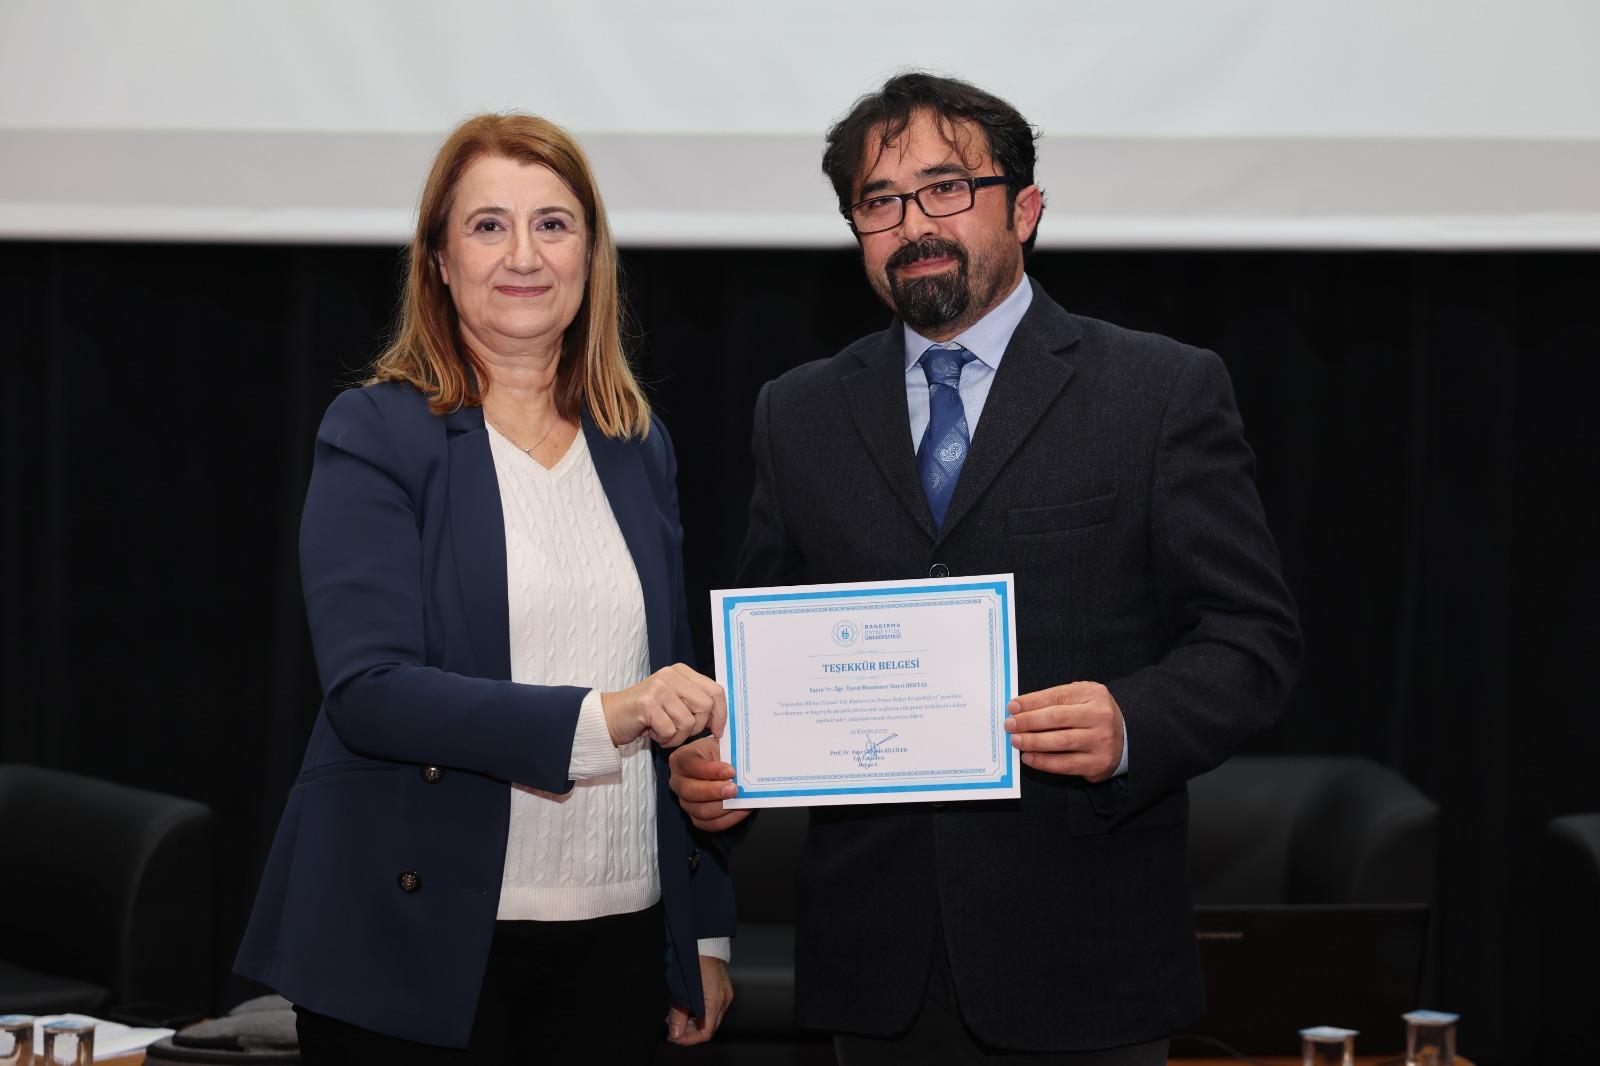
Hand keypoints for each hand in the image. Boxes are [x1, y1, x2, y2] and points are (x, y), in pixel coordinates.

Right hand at [600, 664, 725, 748]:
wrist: (612, 716)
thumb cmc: (647, 713)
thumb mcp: (675, 701)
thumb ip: (696, 702)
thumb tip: (721, 720)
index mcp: (682, 672)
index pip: (716, 691)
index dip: (721, 714)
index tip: (717, 730)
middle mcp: (671, 675)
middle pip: (705, 707)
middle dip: (697, 728)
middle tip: (681, 732)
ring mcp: (659, 688)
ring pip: (688, 722)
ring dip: (678, 736)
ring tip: (664, 732)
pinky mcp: (647, 703)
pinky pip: (670, 730)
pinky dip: (664, 739)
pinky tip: (654, 733)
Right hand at [667, 736, 749, 831]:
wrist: (719, 764)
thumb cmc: (718, 753)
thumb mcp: (720, 745)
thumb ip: (727, 753)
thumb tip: (741, 766)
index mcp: (681, 759)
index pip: (690, 764)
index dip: (710, 769)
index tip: (730, 771)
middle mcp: (678, 781)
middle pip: (690, 791)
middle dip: (714, 792)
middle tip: (735, 789)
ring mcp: (685, 801)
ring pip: (700, 811)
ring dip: (723, 807)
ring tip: (740, 800)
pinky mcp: (695, 816)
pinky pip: (710, 824)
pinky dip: (728, 819)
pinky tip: (741, 810)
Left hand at [667, 955, 732, 1044]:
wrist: (702, 940)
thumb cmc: (692, 959)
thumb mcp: (680, 989)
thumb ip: (678, 1013)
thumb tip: (676, 1033)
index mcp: (715, 1001)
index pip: (705, 1033)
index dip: (688, 1039)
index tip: (673, 1037)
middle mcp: (724, 1000)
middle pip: (708, 1027)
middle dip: (689, 1031)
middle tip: (671, 1028)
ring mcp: (725, 994)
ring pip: (710, 1018)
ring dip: (692, 1022)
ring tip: (674, 1017)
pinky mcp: (722, 989)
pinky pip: (712, 1008)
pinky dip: (699, 1012)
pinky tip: (685, 1007)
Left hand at [1005, 681, 1124, 780]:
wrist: (1125, 737)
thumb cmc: (1093, 715)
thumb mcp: (1081, 697)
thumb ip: (1055, 699)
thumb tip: (1020, 708)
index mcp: (1094, 694)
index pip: (1056, 696)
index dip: (1031, 702)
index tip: (1012, 707)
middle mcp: (1100, 716)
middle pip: (1057, 718)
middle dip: (1028, 721)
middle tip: (1010, 725)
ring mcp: (1100, 741)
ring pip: (1060, 742)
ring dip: (1033, 742)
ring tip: (1016, 741)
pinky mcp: (1098, 763)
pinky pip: (1066, 764)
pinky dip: (1044, 762)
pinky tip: (1029, 758)